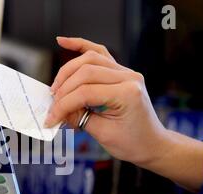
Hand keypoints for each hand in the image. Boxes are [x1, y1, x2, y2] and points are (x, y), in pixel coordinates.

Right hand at [45, 37, 202, 191]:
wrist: (151, 144)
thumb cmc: (132, 142)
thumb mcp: (103, 134)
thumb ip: (79, 118)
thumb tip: (57, 110)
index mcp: (127, 93)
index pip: (85, 92)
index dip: (63, 105)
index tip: (50, 118)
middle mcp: (128, 77)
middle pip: (85, 72)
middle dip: (63, 90)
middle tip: (52, 106)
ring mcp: (125, 72)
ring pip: (89, 59)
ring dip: (67, 72)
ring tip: (55, 89)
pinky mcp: (120, 72)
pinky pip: (98, 53)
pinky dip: (80, 46)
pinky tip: (63, 41)